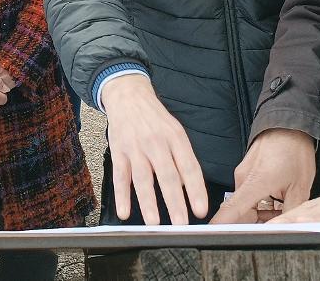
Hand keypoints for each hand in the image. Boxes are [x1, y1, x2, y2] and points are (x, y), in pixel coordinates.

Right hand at [101, 74, 206, 224]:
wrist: (128, 96)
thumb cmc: (155, 118)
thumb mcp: (175, 131)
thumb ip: (182, 158)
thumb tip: (189, 188)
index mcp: (176, 138)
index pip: (189, 167)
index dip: (196, 190)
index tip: (200, 210)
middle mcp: (156, 143)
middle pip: (167, 176)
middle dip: (175, 202)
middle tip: (181, 224)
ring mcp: (136, 148)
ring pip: (143, 178)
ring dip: (148, 202)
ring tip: (154, 223)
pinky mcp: (118, 151)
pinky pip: (120, 176)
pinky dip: (122, 195)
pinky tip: (124, 211)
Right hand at [212, 128, 316, 223]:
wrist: (289, 124)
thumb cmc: (294, 151)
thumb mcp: (300, 187)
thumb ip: (289, 212)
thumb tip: (285, 229)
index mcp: (254, 183)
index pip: (232, 210)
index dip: (220, 225)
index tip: (210, 236)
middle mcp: (242, 179)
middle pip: (240, 211)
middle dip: (256, 221)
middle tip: (278, 221)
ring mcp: (242, 173)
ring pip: (246, 202)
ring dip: (261, 210)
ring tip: (283, 204)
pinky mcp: (245, 170)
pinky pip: (248, 192)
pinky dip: (260, 200)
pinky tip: (276, 197)